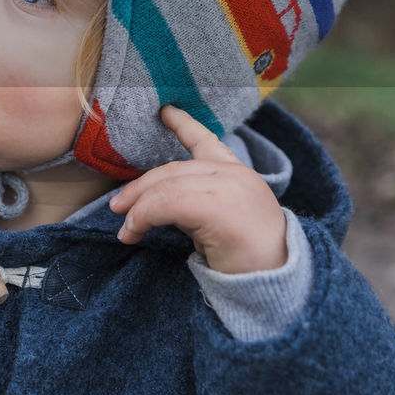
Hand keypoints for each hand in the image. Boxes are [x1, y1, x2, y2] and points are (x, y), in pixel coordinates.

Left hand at [109, 106, 287, 273]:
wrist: (277, 283)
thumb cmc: (250, 260)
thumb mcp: (221, 221)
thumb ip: (197, 202)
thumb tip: (157, 204)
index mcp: (238, 174)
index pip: (207, 141)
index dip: (184, 125)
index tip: (166, 111)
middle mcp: (234, 174)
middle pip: (172, 170)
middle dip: (139, 188)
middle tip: (117, 207)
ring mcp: (228, 187)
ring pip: (166, 187)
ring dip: (138, 208)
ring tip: (126, 230)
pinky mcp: (217, 207)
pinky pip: (167, 204)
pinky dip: (144, 216)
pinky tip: (135, 231)